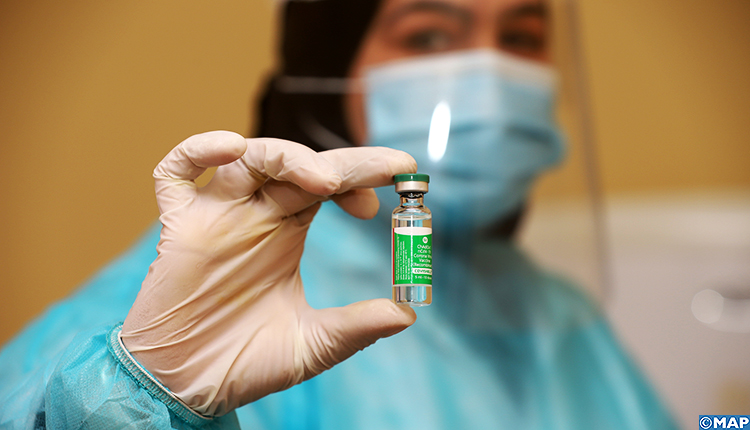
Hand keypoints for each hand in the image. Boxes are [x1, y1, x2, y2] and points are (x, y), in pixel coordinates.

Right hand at [121, 131, 416, 415]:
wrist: (189, 387)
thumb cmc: (246, 362)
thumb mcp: (314, 344)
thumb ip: (357, 327)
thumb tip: (407, 314)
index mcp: (286, 232)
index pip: (327, 185)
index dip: (361, 179)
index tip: (396, 193)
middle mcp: (254, 215)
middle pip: (299, 166)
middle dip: (345, 163)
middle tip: (386, 169)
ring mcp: (215, 216)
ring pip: (248, 159)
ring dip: (286, 156)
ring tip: (324, 180)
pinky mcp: (178, 226)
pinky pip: (176, 175)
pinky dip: (198, 150)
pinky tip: (231, 149)